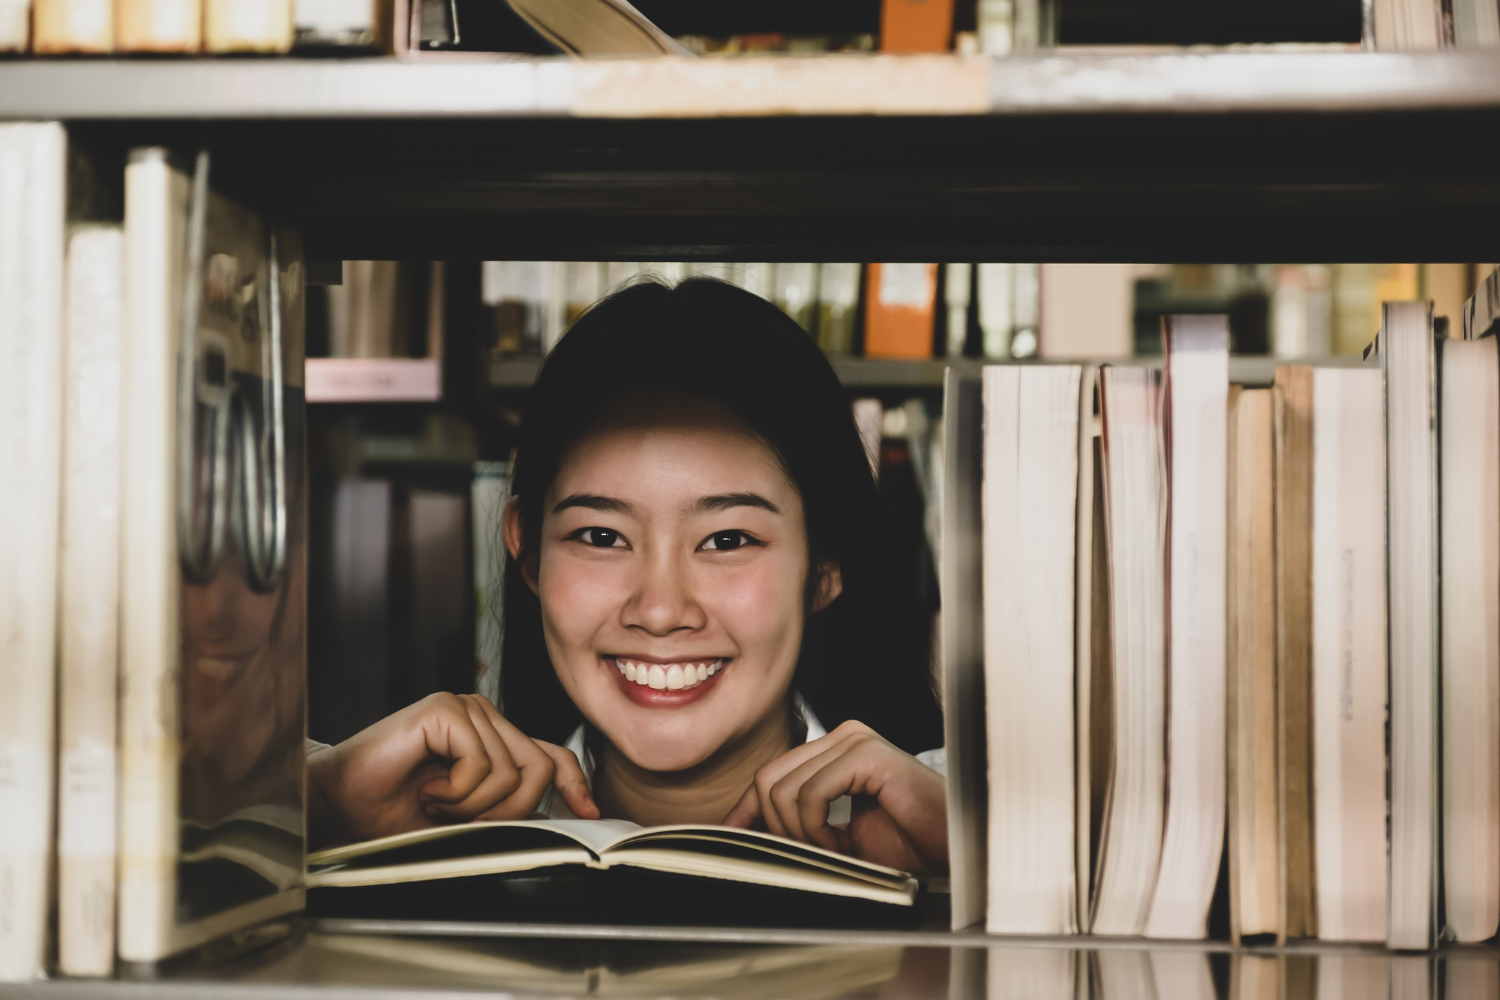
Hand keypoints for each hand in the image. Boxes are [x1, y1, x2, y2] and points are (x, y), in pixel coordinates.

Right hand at [307, 692, 597, 845]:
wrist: (341, 805)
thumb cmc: (393, 811)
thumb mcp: (465, 820)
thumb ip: (507, 811)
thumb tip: (556, 818)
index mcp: (493, 739)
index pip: (551, 754)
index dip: (574, 783)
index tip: (589, 812)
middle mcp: (484, 717)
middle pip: (538, 768)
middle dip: (509, 810)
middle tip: (463, 820)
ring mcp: (466, 709)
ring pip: (512, 771)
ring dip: (472, 805)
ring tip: (435, 801)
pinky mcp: (446, 709)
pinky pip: (482, 763)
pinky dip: (456, 791)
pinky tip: (427, 787)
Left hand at [721, 720, 947, 875]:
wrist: (957, 849)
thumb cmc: (909, 846)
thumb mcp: (838, 839)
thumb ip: (800, 827)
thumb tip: (745, 832)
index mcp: (836, 751)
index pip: (771, 771)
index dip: (747, 808)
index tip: (732, 838)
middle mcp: (842, 737)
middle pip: (768, 777)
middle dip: (778, 827)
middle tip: (814, 856)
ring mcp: (855, 740)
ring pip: (783, 788)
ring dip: (801, 833)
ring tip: (835, 852)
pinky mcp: (867, 754)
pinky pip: (810, 793)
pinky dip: (818, 830)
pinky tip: (845, 845)